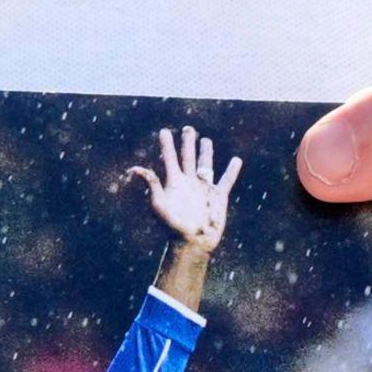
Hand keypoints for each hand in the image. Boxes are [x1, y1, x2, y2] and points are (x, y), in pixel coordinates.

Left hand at [125, 127, 241, 251]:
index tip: (164, 131)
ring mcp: (203, 188)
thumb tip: (135, 168)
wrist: (192, 242)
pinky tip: (236, 160)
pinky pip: (226, 180)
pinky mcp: (218, 196)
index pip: (169, 158)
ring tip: (206, 140)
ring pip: (205, 164)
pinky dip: (232, 171)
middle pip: (188, 157)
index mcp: (173, 182)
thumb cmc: (172, 226)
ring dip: (205, 152)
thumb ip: (151, 184)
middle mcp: (188, 182)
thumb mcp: (158, 203)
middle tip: (188, 129)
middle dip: (187, 143)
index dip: (166, 145)